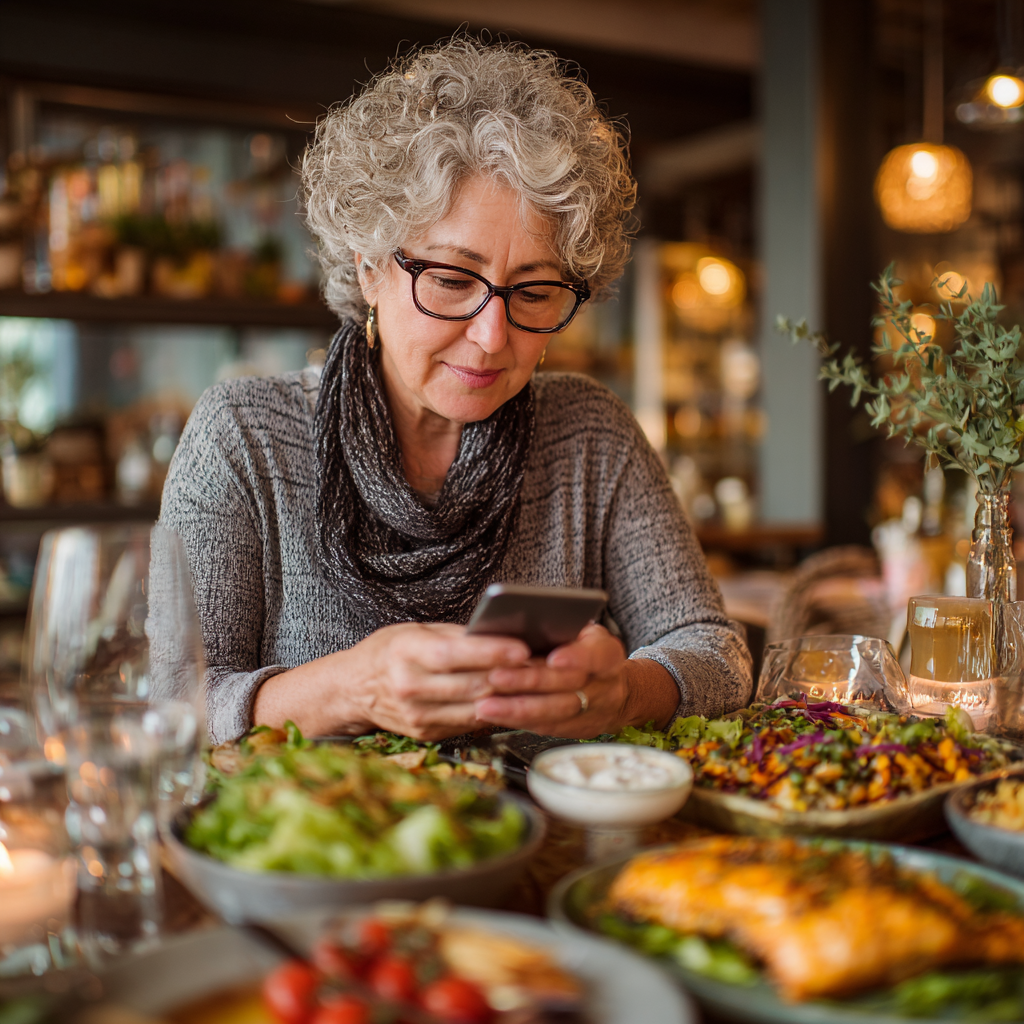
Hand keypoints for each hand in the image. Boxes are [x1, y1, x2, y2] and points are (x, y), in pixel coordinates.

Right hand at [253, 622, 528, 740]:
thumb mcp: (416, 632)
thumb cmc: (388, 652)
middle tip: (545, 664)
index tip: (523, 647)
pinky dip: (495, 710)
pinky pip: (470, 722)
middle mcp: (409, 688)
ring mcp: (418, 716)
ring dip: (511, 696)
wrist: (353, 690)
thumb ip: (456, 636)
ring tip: (537, 682)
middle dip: (512, 676)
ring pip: (477, 707)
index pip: (454, 655)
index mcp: (405, 654)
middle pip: (472, 685)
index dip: (491, 652)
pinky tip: (514, 699)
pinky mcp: (426, 734)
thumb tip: (501, 632)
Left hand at [473, 624, 633, 737]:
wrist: (616, 691)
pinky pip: (547, 727)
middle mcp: (605, 685)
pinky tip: (496, 715)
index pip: (597, 655)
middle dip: (530, 683)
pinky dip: (519, 722)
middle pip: (568, 686)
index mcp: (608, 654)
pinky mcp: (579, 730)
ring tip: (486, 704)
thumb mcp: (584, 635)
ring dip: (518, 709)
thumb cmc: (587, 653)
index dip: (577, 658)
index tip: (554, 659)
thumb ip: (562, 632)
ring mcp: (594, 711)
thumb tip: (519, 624)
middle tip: (496, 678)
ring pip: (555, 712)